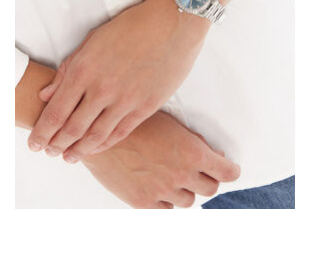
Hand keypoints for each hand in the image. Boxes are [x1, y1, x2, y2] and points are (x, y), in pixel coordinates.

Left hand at [28, 0, 209, 161]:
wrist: (172, 23)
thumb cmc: (131, 26)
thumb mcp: (92, 40)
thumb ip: (68, 69)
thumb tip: (46, 94)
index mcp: (84, 70)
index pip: (55, 112)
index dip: (42, 132)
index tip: (35, 143)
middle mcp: (102, 89)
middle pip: (72, 128)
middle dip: (56, 145)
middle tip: (49, 152)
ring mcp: (126, 100)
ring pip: (95, 135)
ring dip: (79, 150)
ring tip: (69, 157)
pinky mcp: (147, 106)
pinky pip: (121, 132)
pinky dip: (105, 144)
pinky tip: (95, 148)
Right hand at [82, 111, 240, 207]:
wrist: (99, 134)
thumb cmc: (134, 122)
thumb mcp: (170, 123)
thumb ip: (192, 141)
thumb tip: (210, 153)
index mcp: (192, 153)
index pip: (226, 172)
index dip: (229, 170)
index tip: (229, 169)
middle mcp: (181, 175)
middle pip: (210, 188)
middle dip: (208, 179)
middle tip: (201, 171)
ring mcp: (162, 190)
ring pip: (188, 201)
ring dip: (187, 190)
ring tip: (175, 177)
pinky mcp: (144, 202)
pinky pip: (166, 208)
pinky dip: (167, 199)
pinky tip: (160, 186)